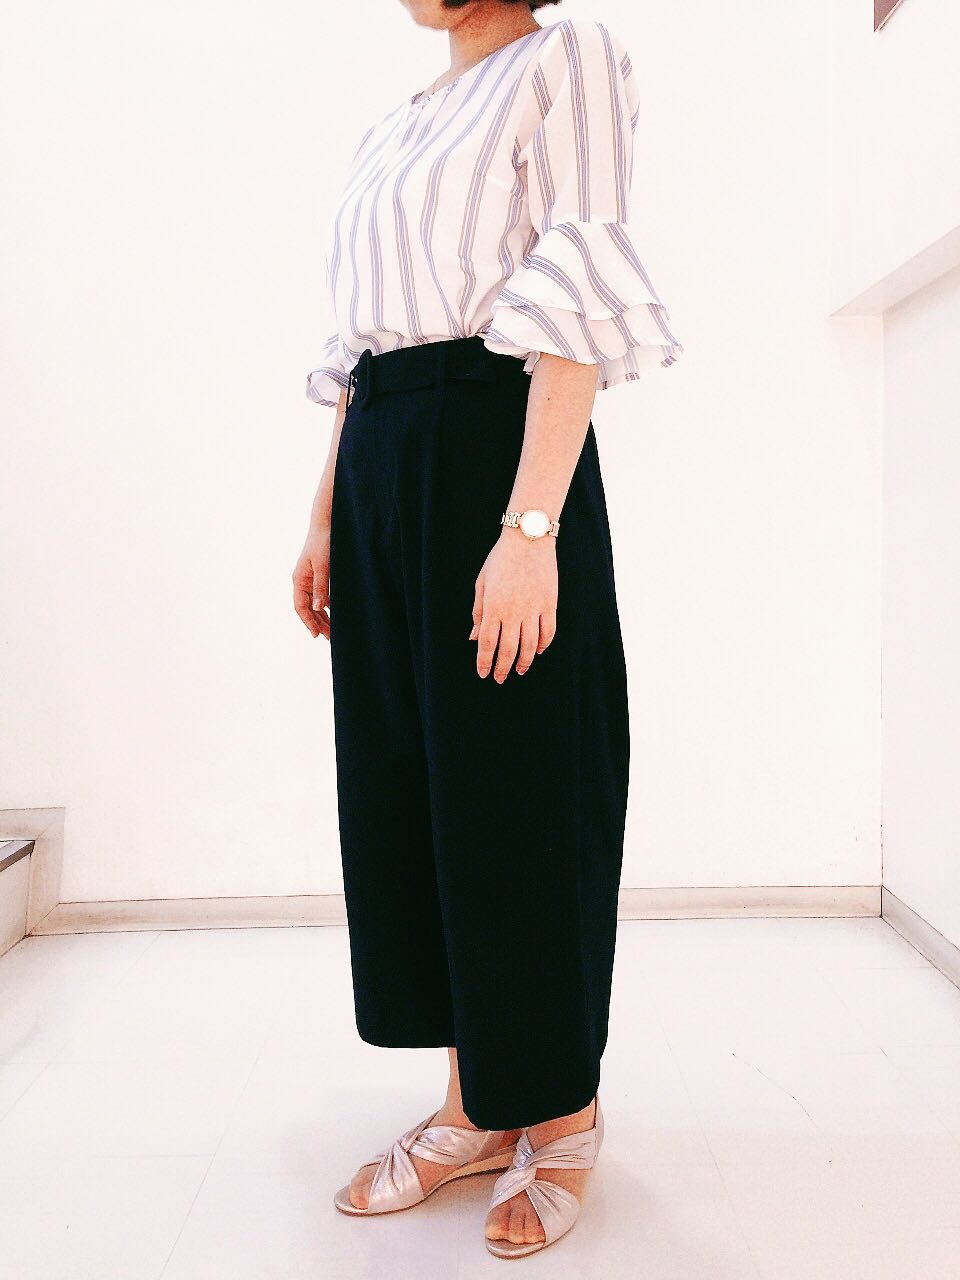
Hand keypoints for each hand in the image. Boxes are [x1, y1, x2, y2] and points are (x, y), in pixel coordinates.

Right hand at [293, 523, 330, 639]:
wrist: (326, 525)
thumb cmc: (323, 543)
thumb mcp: (323, 566)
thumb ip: (321, 587)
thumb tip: (317, 608)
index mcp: (299, 580)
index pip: (300, 607)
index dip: (308, 622)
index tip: (316, 635)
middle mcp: (301, 582)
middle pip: (307, 609)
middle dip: (317, 624)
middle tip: (330, 638)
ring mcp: (309, 580)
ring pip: (314, 604)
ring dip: (322, 618)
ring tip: (332, 632)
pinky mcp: (318, 576)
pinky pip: (320, 597)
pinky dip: (326, 607)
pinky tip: (334, 615)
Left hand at [470, 528, 557, 680]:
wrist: (528, 540)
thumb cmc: (500, 560)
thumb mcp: (482, 583)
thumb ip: (478, 612)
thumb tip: (474, 638)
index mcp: (493, 607)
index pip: (487, 643)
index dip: (485, 662)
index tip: (483, 674)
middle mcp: (513, 612)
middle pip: (508, 649)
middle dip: (502, 668)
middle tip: (500, 679)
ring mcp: (534, 609)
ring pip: (530, 645)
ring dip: (525, 661)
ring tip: (520, 670)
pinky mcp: (550, 604)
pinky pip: (548, 632)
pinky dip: (544, 644)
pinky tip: (539, 651)